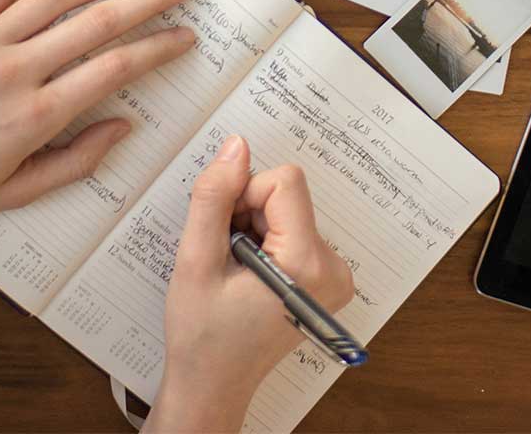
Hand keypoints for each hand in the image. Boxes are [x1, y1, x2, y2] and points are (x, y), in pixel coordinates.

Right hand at [150, 135, 355, 431]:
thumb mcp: (195, 261)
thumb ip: (214, 198)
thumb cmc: (202, 334)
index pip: (285, 182)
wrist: (214, 384)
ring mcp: (335, 275)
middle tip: (226, 258)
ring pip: (288, 210)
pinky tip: (248, 275)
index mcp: (307, 264)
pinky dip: (266, 241)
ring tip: (235, 271)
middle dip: (247, 214)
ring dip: (254, 228)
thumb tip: (236, 146)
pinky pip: (294, 230)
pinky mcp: (327, 278)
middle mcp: (334, 268)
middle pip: (287, 195)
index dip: (244, 195)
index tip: (225, 232)